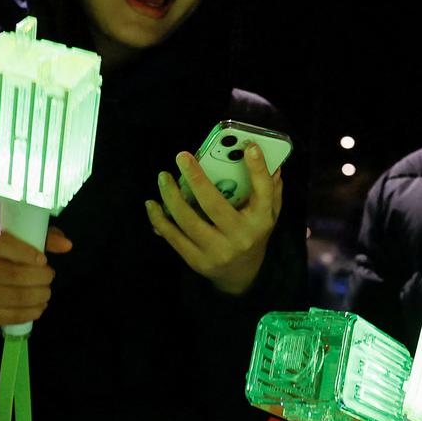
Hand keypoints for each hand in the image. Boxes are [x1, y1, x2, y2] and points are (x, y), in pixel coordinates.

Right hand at [0, 225, 70, 327]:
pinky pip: (12, 316)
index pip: (1, 244)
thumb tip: (66, 245)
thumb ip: (41, 238)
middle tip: (49, 276)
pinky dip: (32, 312)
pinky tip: (39, 306)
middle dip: (40, 277)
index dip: (26, 253)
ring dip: (39, 295)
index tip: (43, 260)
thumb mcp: (16, 240)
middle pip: (12, 274)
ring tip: (46, 291)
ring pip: (15, 297)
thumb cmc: (0, 256)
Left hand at [146, 144, 282, 295]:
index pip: (263, 191)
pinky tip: (152, 204)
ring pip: (188, 221)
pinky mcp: (197, 261)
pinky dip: (159, 220)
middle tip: (182, 157)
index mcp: (261, 221)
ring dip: (171, 197)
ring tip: (163, 177)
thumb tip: (268, 161)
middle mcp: (240, 237)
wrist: (241, 274)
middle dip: (196, 179)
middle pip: (214, 205)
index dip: (258, 169)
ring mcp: (218, 251)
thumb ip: (269, 189)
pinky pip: (174, 237)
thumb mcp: (267, 213)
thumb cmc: (253, 234)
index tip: (249, 146)